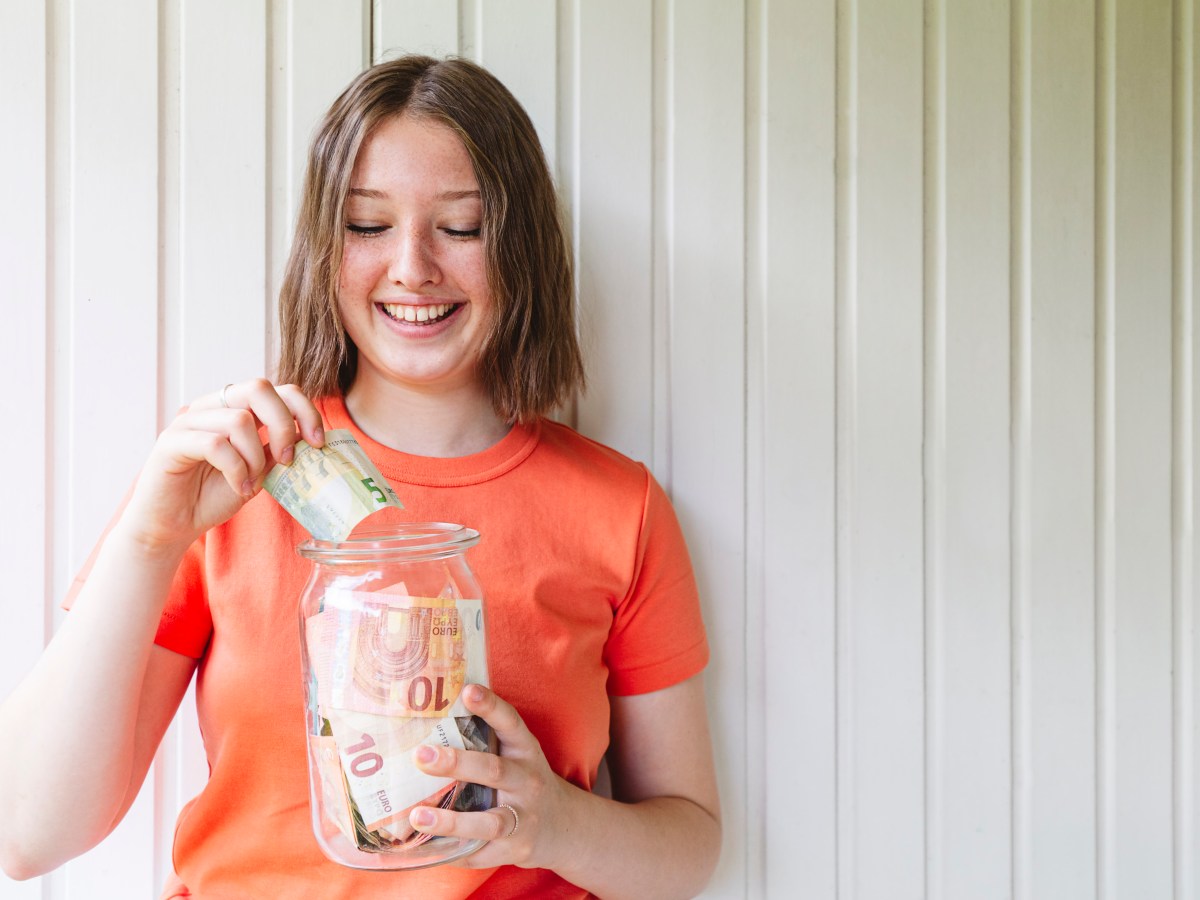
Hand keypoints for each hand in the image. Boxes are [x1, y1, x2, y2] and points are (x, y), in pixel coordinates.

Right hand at [120, 379, 324, 553]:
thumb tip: (310, 438)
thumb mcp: (259, 471)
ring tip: (251, 482)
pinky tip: (238, 488)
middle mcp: (212, 407)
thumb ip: (278, 450)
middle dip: (283, 425)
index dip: (305, 411)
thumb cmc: (213, 495)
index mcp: (236, 408)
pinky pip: (215, 444)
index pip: (278, 389)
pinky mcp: (171, 442)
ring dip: (255, 457)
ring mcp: (189, 421)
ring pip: (239, 420)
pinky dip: (236, 470)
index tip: (318, 443)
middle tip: (288, 460)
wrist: (173, 525)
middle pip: (258, 389)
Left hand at [407, 684, 573, 870]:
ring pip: (489, 821)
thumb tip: (424, 717)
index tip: (468, 690)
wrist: (561, 825)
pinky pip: (480, 852)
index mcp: (525, 751)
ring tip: (418, 815)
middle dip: (456, 763)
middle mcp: (527, 782)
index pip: (510, 723)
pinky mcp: (515, 849)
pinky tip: (425, 848)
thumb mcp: (515, 754)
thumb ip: (483, 739)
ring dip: (451, 821)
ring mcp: (523, 818)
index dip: (491, 706)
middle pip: (493, 771)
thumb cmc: (522, 781)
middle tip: (421, 756)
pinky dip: (452, 852)